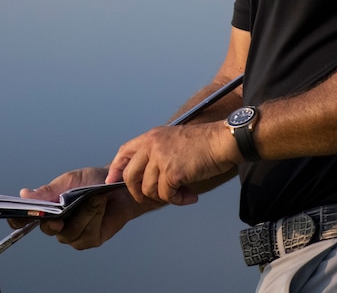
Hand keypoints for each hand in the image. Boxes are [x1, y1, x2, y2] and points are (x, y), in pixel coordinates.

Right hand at [8, 167, 153, 249]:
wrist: (119, 186)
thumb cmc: (93, 181)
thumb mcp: (70, 181)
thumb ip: (49, 191)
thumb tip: (24, 195)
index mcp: (47, 209)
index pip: (25, 220)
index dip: (18, 220)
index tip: (18, 217)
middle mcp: (58, 225)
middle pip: (48, 229)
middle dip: (56, 219)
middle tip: (61, 213)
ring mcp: (73, 235)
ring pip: (70, 233)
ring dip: (83, 213)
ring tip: (94, 198)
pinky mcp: (90, 240)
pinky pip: (87, 235)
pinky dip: (94, 217)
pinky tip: (101, 206)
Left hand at [106, 122, 239, 205]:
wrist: (223, 140)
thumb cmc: (204, 143)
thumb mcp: (173, 140)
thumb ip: (157, 153)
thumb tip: (146, 177)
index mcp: (151, 137)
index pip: (124, 152)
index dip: (116, 170)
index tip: (113, 182)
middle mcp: (152, 145)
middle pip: (130, 176)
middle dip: (140, 193)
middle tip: (156, 197)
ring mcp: (161, 158)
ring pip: (148, 189)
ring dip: (165, 197)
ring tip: (182, 194)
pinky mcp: (172, 171)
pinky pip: (166, 195)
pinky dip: (177, 199)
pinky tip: (189, 196)